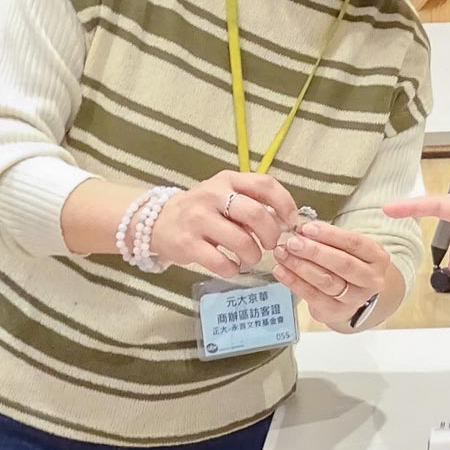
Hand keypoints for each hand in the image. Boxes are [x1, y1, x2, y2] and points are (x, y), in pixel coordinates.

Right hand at [148, 171, 298, 274]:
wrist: (159, 222)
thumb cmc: (203, 211)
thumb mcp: (225, 196)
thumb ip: (252, 203)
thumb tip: (285, 222)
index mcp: (228, 180)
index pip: (265, 184)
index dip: (284, 203)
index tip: (290, 221)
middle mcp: (213, 195)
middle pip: (256, 214)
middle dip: (271, 234)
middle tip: (270, 244)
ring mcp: (198, 219)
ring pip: (241, 241)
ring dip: (253, 255)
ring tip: (250, 258)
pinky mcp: (188, 244)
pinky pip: (221, 262)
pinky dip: (233, 269)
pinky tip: (231, 267)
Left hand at [274, 219, 392, 330]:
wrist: (353, 294)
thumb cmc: (348, 263)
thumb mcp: (347, 248)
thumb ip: (328, 238)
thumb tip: (301, 230)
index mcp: (377, 258)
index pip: (355, 243)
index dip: (330, 235)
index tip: (306, 228)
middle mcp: (371, 280)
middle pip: (342, 264)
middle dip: (314, 252)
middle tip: (292, 243)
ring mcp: (355, 299)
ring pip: (326, 281)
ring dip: (300, 266)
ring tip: (282, 254)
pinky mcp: (336, 311)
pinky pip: (313, 296)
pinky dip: (294, 282)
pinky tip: (281, 271)